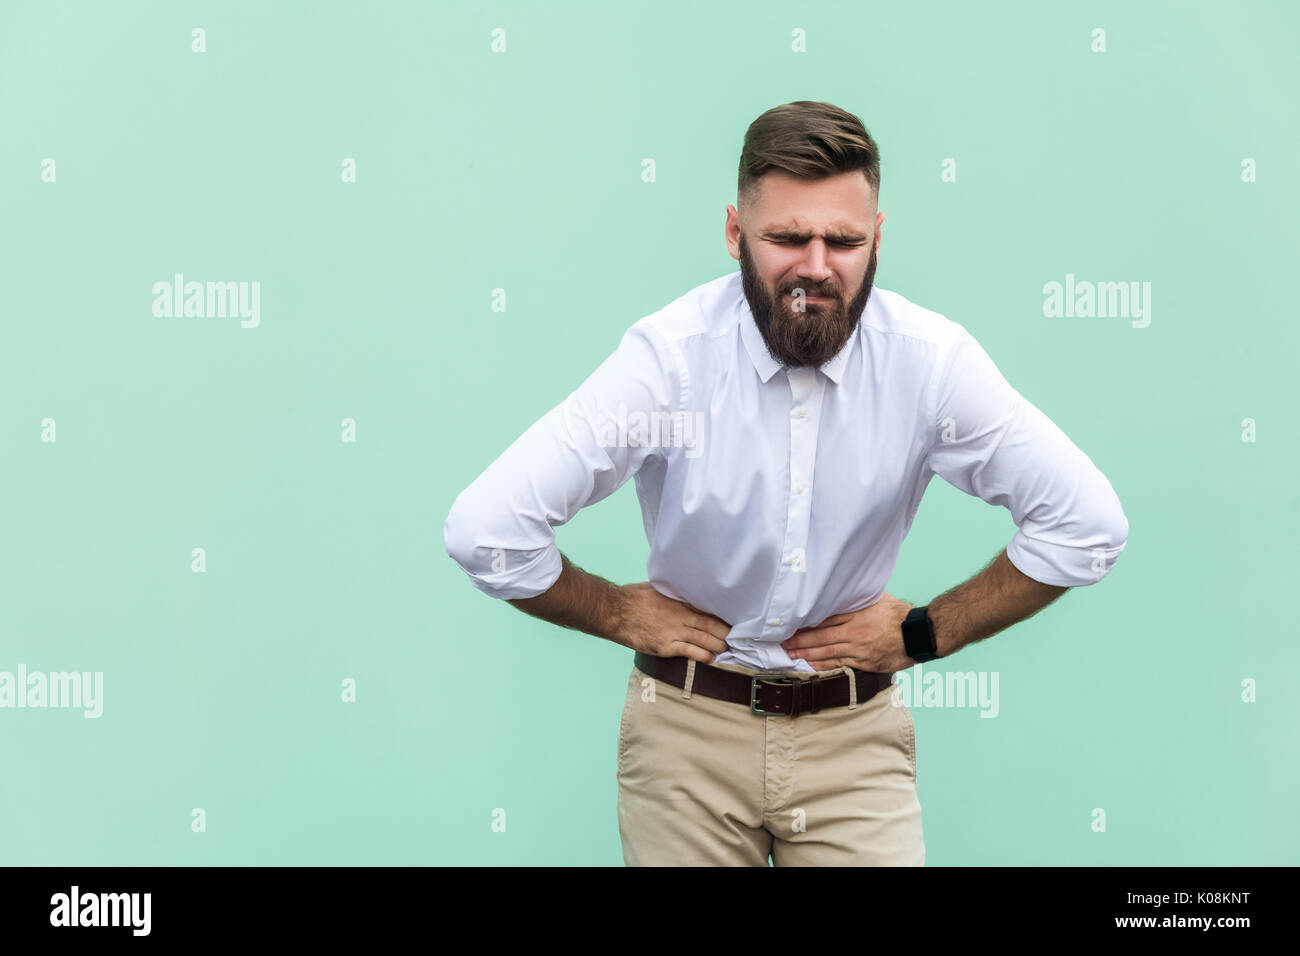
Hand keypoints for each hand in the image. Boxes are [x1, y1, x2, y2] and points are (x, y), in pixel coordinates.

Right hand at [613, 582, 730, 663]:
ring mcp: (672, 632)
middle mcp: (679, 616)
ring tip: (726, 649)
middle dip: (723, 633)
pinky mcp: (664, 646)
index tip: (730, 621)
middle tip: (735, 638)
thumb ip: (672, 592)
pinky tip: (711, 658)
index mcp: (678, 601)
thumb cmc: (632, 598)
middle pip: (709, 625)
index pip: (706, 609)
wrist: (614, 612)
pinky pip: (688, 651)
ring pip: (703, 639)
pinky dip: (702, 655)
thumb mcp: (656, 588)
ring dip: (717, 645)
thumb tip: (681, 590)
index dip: (720, 617)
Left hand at [780, 592, 915, 671]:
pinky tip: (810, 665)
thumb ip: (857, 597)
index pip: (824, 618)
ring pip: (826, 652)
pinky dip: (823, 665)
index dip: (805, 622)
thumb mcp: (877, 598)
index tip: (790, 624)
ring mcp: (858, 649)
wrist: (918, 635)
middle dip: (799, 640)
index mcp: (855, 614)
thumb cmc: (898, 614)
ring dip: (806, 654)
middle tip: (782, 642)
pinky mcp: (864, 662)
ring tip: (789, 654)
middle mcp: (853, 632)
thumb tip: (840, 589)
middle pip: (820, 636)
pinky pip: (839, 664)